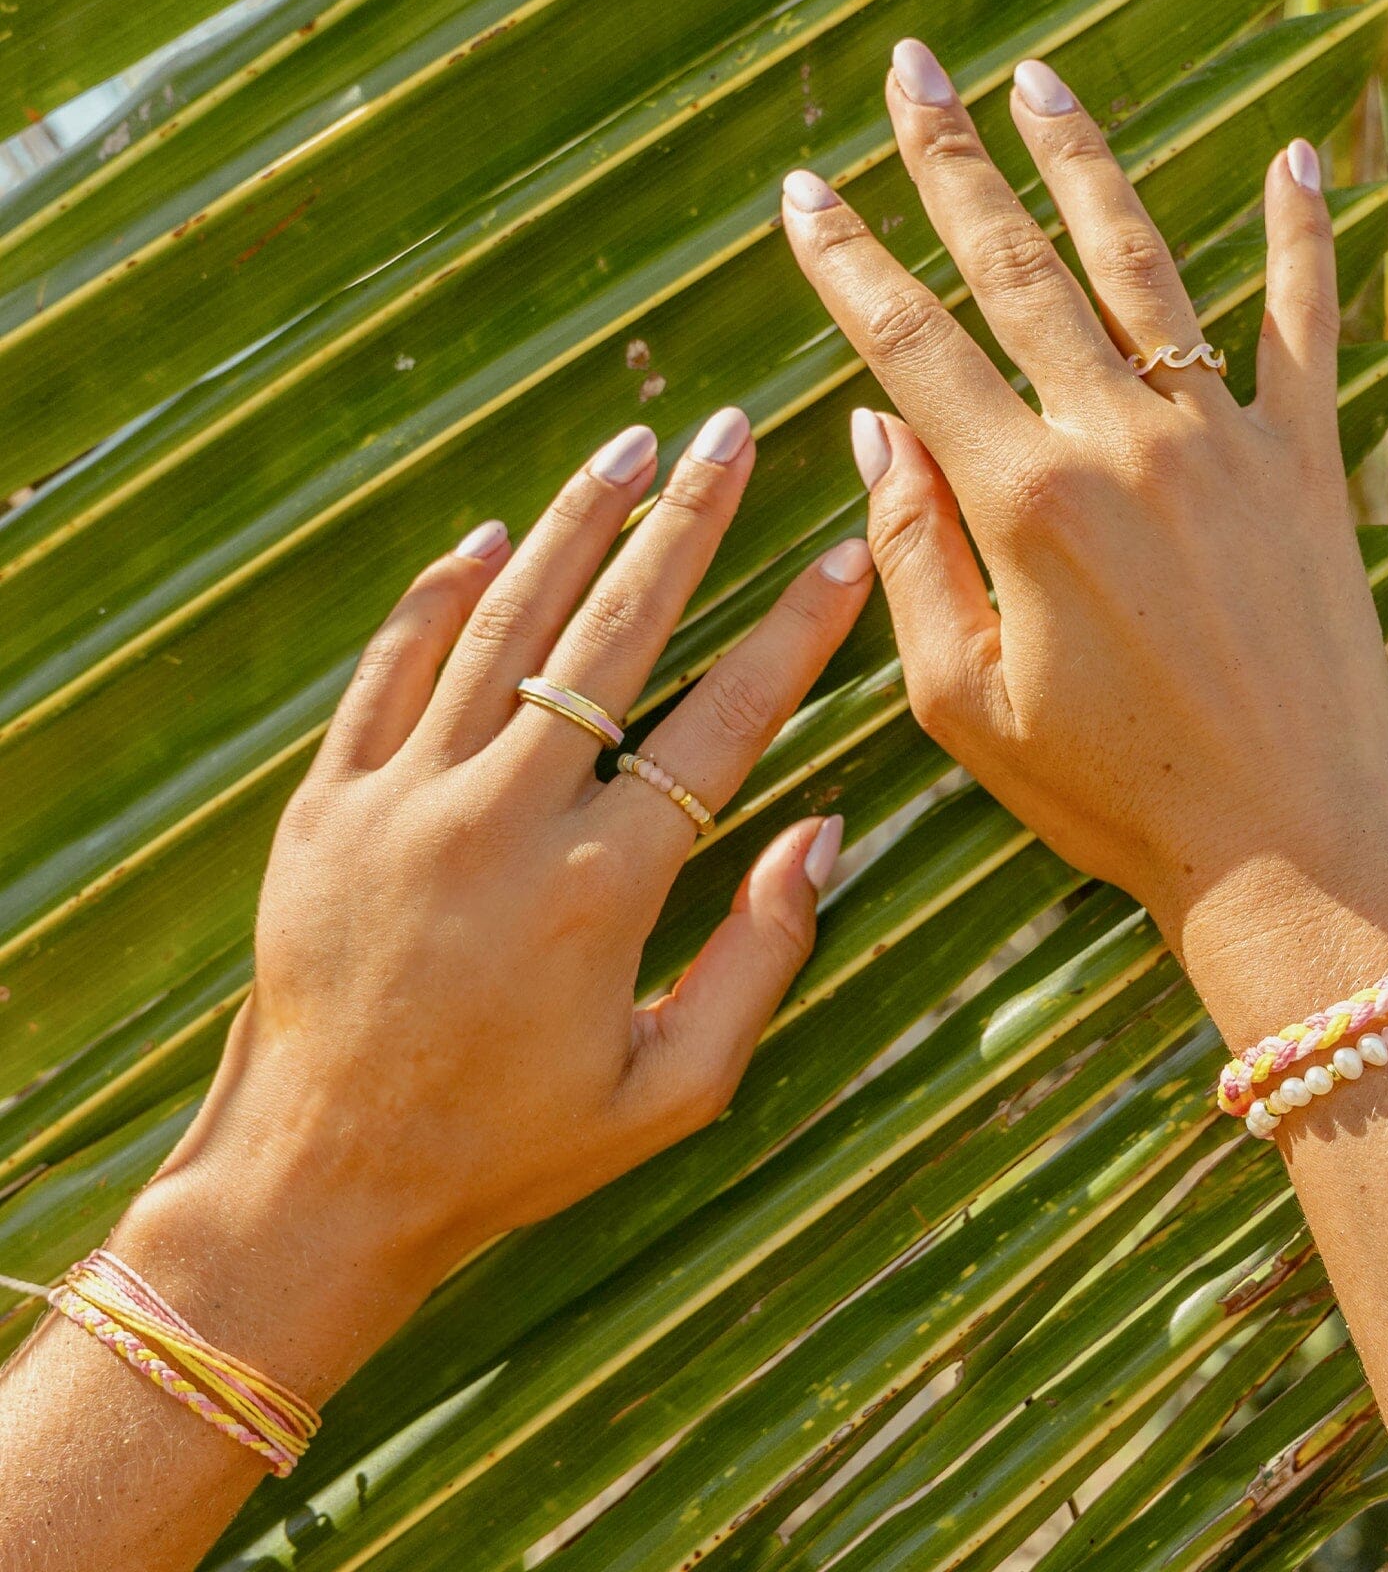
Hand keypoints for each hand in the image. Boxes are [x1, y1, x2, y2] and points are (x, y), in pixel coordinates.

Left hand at [128, 408, 872, 1350]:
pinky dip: (438, 596)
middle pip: (612, 637)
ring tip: (632, 444)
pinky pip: (389, 670)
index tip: (839, 557)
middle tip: (732, 434)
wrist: (322, 1180)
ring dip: (572, 527)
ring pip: (501, 627)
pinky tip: (489, 536)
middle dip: (685, 524)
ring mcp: (403, 802)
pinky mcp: (326, 805)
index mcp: (600, 892)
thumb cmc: (511, 1148)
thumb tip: (826, 831)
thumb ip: (759, 959)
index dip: (792, 633)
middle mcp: (503, 822)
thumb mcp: (671, 1091)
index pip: (725, 725)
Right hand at [780, 42, 1387, 1008]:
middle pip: (1017, 271)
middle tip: (911, 75)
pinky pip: (1306, 325)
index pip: (910, 348)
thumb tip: (872, 429)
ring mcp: (1224, 442)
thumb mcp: (963, 703)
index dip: (848, 263)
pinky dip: (1305, 238)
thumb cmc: (1109, 790)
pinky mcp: (1307, 466)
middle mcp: (1122, 443)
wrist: (1285, 842)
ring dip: (1083, 166)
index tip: (806, 195)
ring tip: (1039, 82)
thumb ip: (909, 556)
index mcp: (1022, 503)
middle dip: (951, 165)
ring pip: (1142, 266)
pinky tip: (1300, 156)